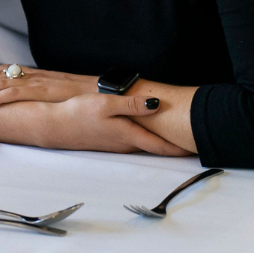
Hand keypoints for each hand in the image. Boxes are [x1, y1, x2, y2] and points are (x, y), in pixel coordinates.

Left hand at [0, 65, 95, 106]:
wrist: (112, 92)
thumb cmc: (90, 96)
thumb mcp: (61, 93)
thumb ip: (44, 94)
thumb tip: (27, 102)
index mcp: (37, 75)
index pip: (2, 71)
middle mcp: (35, 76)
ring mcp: (41, 82)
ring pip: (3, 83)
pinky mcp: (48, 91)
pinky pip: (20, 93)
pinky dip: (2, 96)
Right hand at [27, 93, 193, 155]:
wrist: (55, 126)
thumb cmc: (78, 114)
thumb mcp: (106, 104)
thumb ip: (132, 105)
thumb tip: (156, 104)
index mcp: (129, 135)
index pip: (162, 146)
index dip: (181, 148)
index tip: (198, 148)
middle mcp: (126, 143)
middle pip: (157, 146)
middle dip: (174, 143)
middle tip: (193, 136)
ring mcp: (118, 144)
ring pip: (146, 143)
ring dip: (160, 140)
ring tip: (176, 132)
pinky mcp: (110, 141)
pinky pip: (134, 140)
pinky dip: (146, 136)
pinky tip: (146, 127)